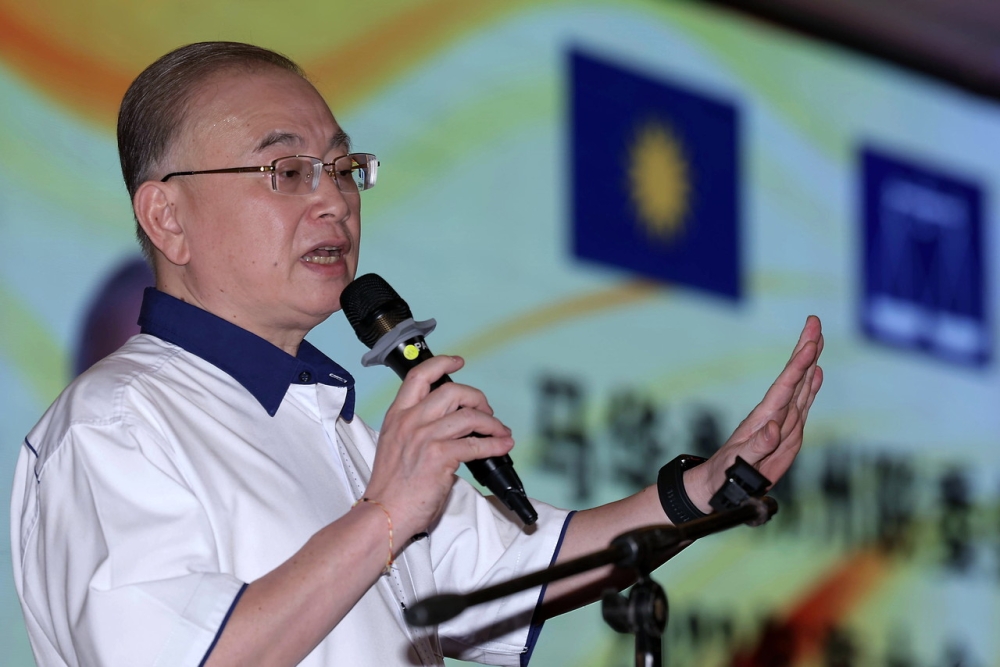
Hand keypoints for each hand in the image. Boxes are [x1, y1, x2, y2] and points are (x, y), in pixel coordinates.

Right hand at [362, 355, 514, 539]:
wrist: (384, 514)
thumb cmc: (392, 487)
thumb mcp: (395, 446)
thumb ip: (416, 428)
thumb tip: (449, 423)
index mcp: (397, 416)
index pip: (419, 376)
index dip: (442, 363)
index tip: (458, 362)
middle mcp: (410, 422)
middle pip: (452, 391)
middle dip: (477, 398)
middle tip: (486, 411)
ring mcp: (425, 437)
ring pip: (469, 415)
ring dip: (492, 423)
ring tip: (500, 432)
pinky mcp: (440, 456)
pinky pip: (476, 443)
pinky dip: (495, 444)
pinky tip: (501, 446)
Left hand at [684, 316, 823, 511]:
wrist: (721, 485)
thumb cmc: (725, 475)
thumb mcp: (739, 463)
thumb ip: (757, 446)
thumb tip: (774, 428)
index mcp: (763, 419)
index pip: (784, 387)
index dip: (798, 365)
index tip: (810, 344)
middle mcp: (774, 414)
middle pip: (794, 376)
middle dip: (805, 349)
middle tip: (814, 321)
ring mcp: (783, 421)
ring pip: (801, 386)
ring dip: (810, 362)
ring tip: (818, 338)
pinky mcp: (788, 432)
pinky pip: (803, 405)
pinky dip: (812, 387)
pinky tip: (818, 373)